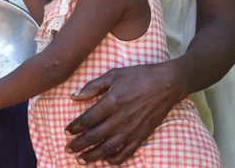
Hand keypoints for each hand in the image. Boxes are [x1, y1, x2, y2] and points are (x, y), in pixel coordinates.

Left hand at [65, 62, 185, 163]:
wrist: (167, 84)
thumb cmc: (140, 76)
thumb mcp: (114, 74)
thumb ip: (93, 86)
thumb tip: (74, 97)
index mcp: (111, 102)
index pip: (87, 120)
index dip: (74, 128)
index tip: (66, 131)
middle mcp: (119, 119)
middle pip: (93, 137)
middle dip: (78, 145)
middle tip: (68, 149)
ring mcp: (131, 130)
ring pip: (107, 149)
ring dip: (92, 156)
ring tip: (81, 159)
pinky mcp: (141, 136)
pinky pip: (126, 153)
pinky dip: (114, 160)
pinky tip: (106, 160)